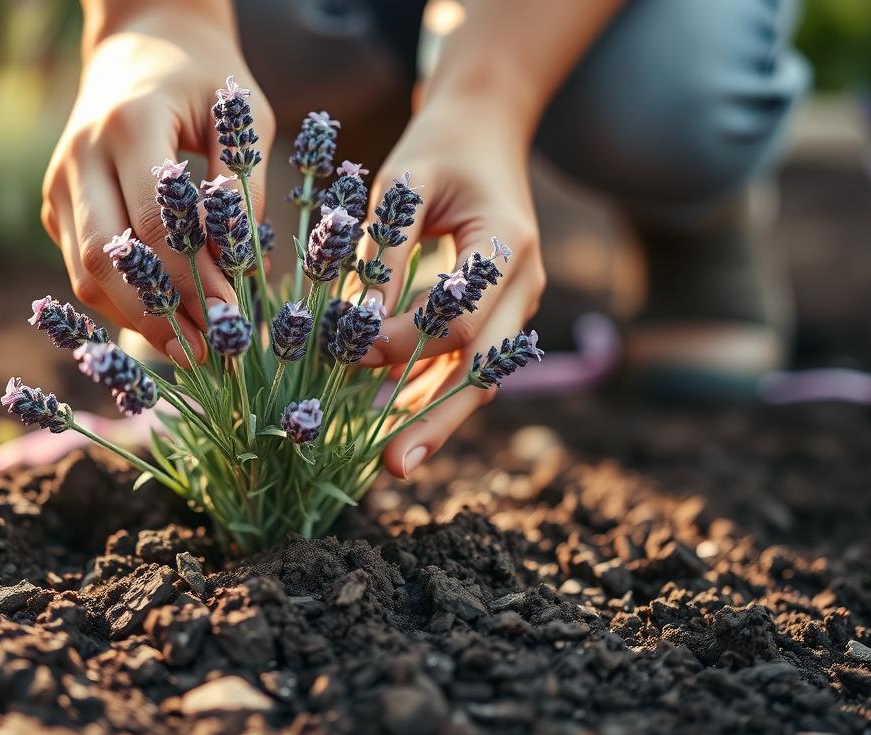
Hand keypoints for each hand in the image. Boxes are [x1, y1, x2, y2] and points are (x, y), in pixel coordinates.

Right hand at [42, 1, 275, 362]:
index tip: (232, 316)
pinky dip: (122, 302)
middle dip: (157, 315)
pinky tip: (166, 324)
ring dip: (136, 320)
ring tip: (189, 350)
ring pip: (84, 273)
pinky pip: (82, 268)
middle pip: (104, 259)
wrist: (140, 44)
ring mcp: (58, 183)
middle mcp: (79, 156)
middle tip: (206, 352)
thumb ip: (240, 190)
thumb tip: (244, 271)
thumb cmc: (203, 79)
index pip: (153, 225)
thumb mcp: (240, 118)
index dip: (192, 280)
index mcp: (127, 125)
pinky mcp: (55, 205)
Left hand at [352, 92, 546, 478]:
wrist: (486, 131)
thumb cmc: (440, 149)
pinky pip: (466, 366)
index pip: (459, 320)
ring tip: (393, 464)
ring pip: (478, 379)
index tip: (345, 347)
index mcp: (509, 246)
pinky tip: (397, 429)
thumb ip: (384, 249)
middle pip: (483, 370)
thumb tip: (356, 323)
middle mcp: (525, 285)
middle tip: (392, 466)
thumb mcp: (405, 182)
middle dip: (436, 421)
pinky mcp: (497, 316)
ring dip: (436, 421)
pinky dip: (432, 396)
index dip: (401, 343)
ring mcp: (516, 305)